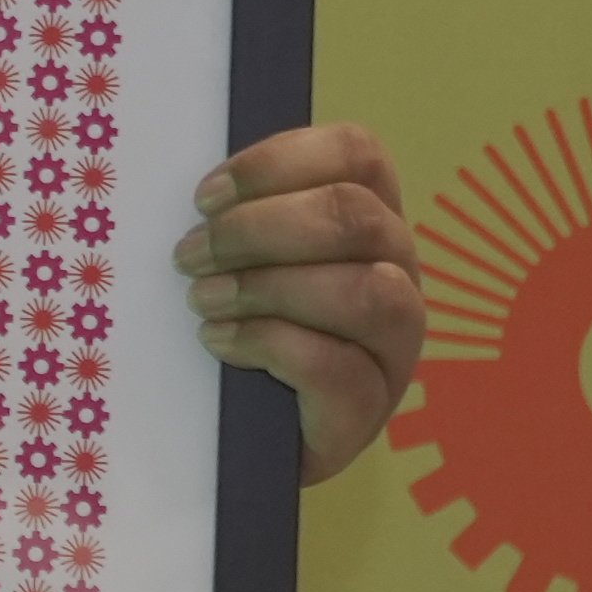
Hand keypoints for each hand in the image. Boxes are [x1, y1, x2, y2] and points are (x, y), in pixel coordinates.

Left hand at [181, 124, 421, 479]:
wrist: (256, 437)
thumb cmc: (247, 328)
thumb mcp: (246, 260)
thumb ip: (241, 217)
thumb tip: (199, 195)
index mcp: (372, 217)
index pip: (357, 154)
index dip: (278, 162)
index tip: (206, 196)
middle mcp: (399, 270)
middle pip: (355, 216)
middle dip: (259, 228)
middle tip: (192, 255)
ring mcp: (395, 342)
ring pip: (364, 290)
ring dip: (268, 287)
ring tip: (204, 301)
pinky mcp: (372, 405)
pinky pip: (336, 366)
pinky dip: (268, 345)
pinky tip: (220, 342)